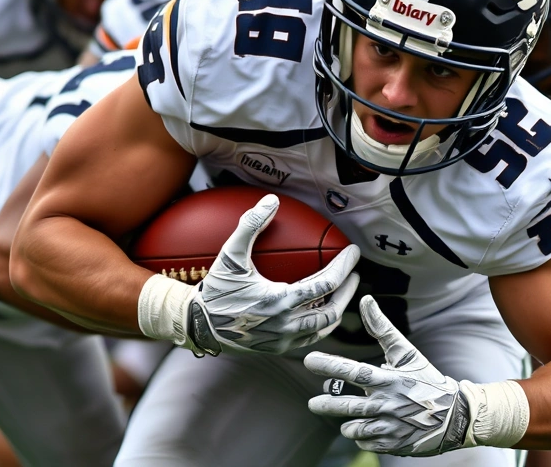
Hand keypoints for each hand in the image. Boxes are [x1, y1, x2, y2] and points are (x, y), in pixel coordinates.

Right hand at [140, 194, 360, 355]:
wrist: (197, 325)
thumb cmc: (215, 289)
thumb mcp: (230, 254)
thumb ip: (250, 225)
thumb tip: (271, 201)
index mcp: (280, 301)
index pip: (326, 284)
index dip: (344, 267)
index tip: (353, 252)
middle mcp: (285, 325)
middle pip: (332, 309)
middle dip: (348, 290)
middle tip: (354, 274)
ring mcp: (283, 340)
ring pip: (323, 328)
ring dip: (337, 309)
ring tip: (341, 293)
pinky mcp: (277, 349)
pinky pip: (309, 339)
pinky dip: (321, 325)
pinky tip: (320, 312)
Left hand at [305, 296, 470, 455]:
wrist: (455, 416)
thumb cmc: (427, 380)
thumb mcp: (407, 353)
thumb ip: (383, 329)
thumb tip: (366, 300)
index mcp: (390, 380)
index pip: (355, 372)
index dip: (330, 365)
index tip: (309, 360)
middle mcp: (388, 404)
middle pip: (347, 406)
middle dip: (326, 405)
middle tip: (312, 403)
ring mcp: (390, 427)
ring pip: (354, 428)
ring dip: (346, 422)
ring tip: (346, 414)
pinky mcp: (393, 445)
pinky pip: (365, 443)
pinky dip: (361, 436)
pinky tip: (367, 427)